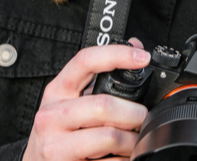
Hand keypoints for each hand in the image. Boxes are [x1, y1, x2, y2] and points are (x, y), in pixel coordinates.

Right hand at [24, 38, 150, 160]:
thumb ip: (99, 74)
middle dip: (134, 112)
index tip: (142, 57)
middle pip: (104, 105)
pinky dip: (124, 159)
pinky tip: (123, 156)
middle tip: (143, 116)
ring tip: (135, 138)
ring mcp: (56, 145)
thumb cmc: (57, 130)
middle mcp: (52, 115)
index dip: (117, 55)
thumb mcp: (70, 98)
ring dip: (132, 139)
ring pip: (109, 136)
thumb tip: (135, 47)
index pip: (86, 61)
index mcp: (57, 90)